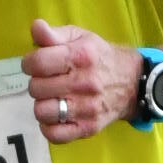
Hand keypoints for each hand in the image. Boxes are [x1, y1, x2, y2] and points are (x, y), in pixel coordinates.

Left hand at [22, 19, 141, 141]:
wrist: (133, 82)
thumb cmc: (100, 57)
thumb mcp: (80, 37)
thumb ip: (54, 34)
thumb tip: (36, 27)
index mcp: (80, 56)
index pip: (37, 63)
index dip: (29, 63)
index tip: (35, 65)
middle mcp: (84, 83)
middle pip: (36, 88)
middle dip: (37, 83)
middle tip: (48, 81)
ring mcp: (87, 108)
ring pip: (42, 112)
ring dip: (42, 105)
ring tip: (52, 98)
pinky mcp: (88, 128)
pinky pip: (55, 135)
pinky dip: (49, 127)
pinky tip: (56, 116)